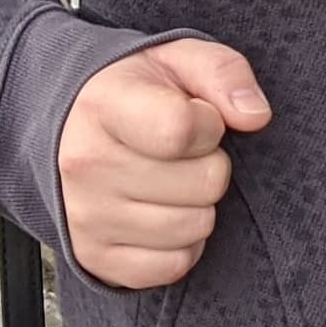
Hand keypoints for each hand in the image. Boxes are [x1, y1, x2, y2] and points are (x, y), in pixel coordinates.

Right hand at [57, 38, 269, 287]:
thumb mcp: (178, 59)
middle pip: (205, 183)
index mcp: (103, 106)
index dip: (210, 123)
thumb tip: (255, 116)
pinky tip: (162, 213)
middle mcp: (85, 164)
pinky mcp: (93, 258)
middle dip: (209, 164)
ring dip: (198, 205)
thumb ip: (223, 73)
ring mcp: (85, 216)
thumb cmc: (135, 94)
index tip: (198, 116)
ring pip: (195, 227)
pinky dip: (180, 245)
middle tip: (181, 153)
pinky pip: (172, 266)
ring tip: (171, 180)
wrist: (70, 130)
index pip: (182, 129)